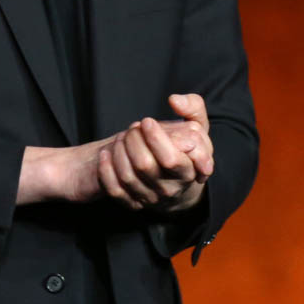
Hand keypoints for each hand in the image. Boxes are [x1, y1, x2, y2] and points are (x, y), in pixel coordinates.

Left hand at [97, 93, 212, 212]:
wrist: (177, 181)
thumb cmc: (185, 150)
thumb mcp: (197, 128)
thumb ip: (193, 108)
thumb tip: (175, 100)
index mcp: (188, 171)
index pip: (171, 160)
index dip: (156, 138)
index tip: (146, 121)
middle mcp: (169, 188)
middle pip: (144, 165)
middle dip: (134, 141)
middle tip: (133, 128)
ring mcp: (151, 198)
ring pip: (127, 177)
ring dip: (119, 151)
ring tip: (121, 137)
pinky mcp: (133, 203)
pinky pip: (114, 191)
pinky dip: (105, 171)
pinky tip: (106, 154)